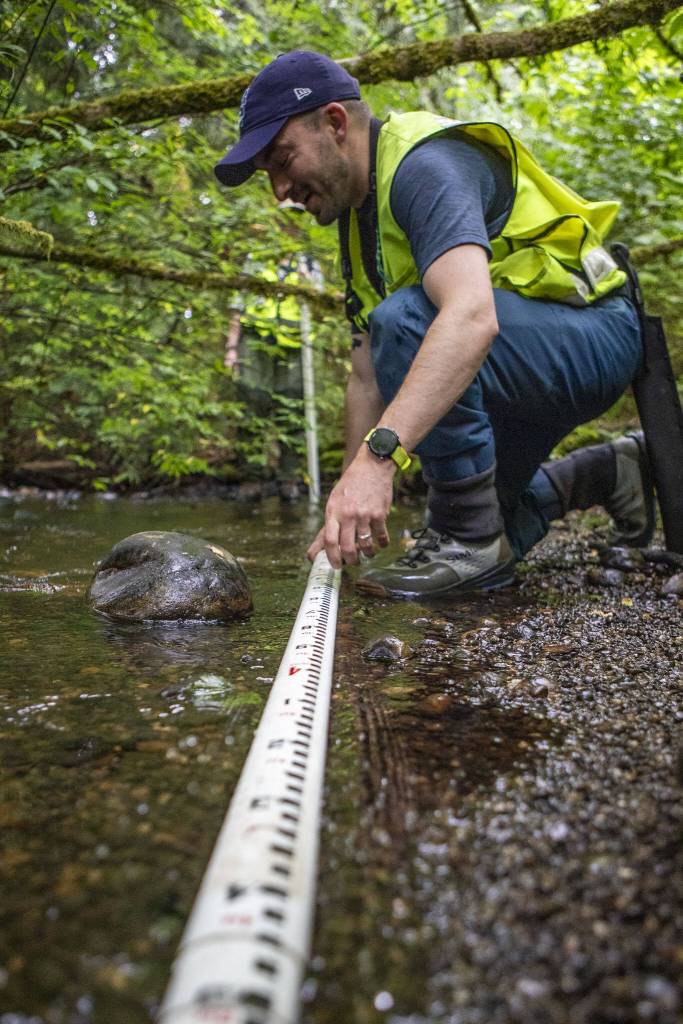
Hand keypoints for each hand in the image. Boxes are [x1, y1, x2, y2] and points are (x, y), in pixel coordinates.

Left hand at [307, 449, 393, 568]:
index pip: (329, 540)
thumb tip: (314, 552)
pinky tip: (380, 544)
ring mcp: (365, 515)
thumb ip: (327, 527)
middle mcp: (348, 514)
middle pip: (347, 547)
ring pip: (366, 545)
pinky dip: (381, 544)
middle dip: (351, 561)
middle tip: (354, 563)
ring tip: (368, 554)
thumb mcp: (334, 503)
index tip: (336, 566)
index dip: (331, 557)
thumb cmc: (350, 486)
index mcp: (333, 512)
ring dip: (368, 554)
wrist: (372, 467)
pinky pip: (381, 537)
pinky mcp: (380, 514)